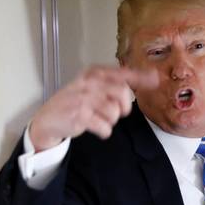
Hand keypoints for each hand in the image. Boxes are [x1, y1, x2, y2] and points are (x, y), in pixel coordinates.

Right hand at [30, 65, 158, 150]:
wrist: (48, 119)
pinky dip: (104, 131)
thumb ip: (117, 83)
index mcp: (93, 73)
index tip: (155, 79)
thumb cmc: (74, 103)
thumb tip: (151, 77)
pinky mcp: (79, 116)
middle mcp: (89, 83)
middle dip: (124, 106)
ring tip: (98, 119)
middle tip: (118, 112)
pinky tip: (94, 127)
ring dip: (111, 120)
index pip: (121, 72)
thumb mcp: (93, 87)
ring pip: (114, 112)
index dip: (140, 76)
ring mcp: (83, 99)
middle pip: (122, 92)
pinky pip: (105, 127)